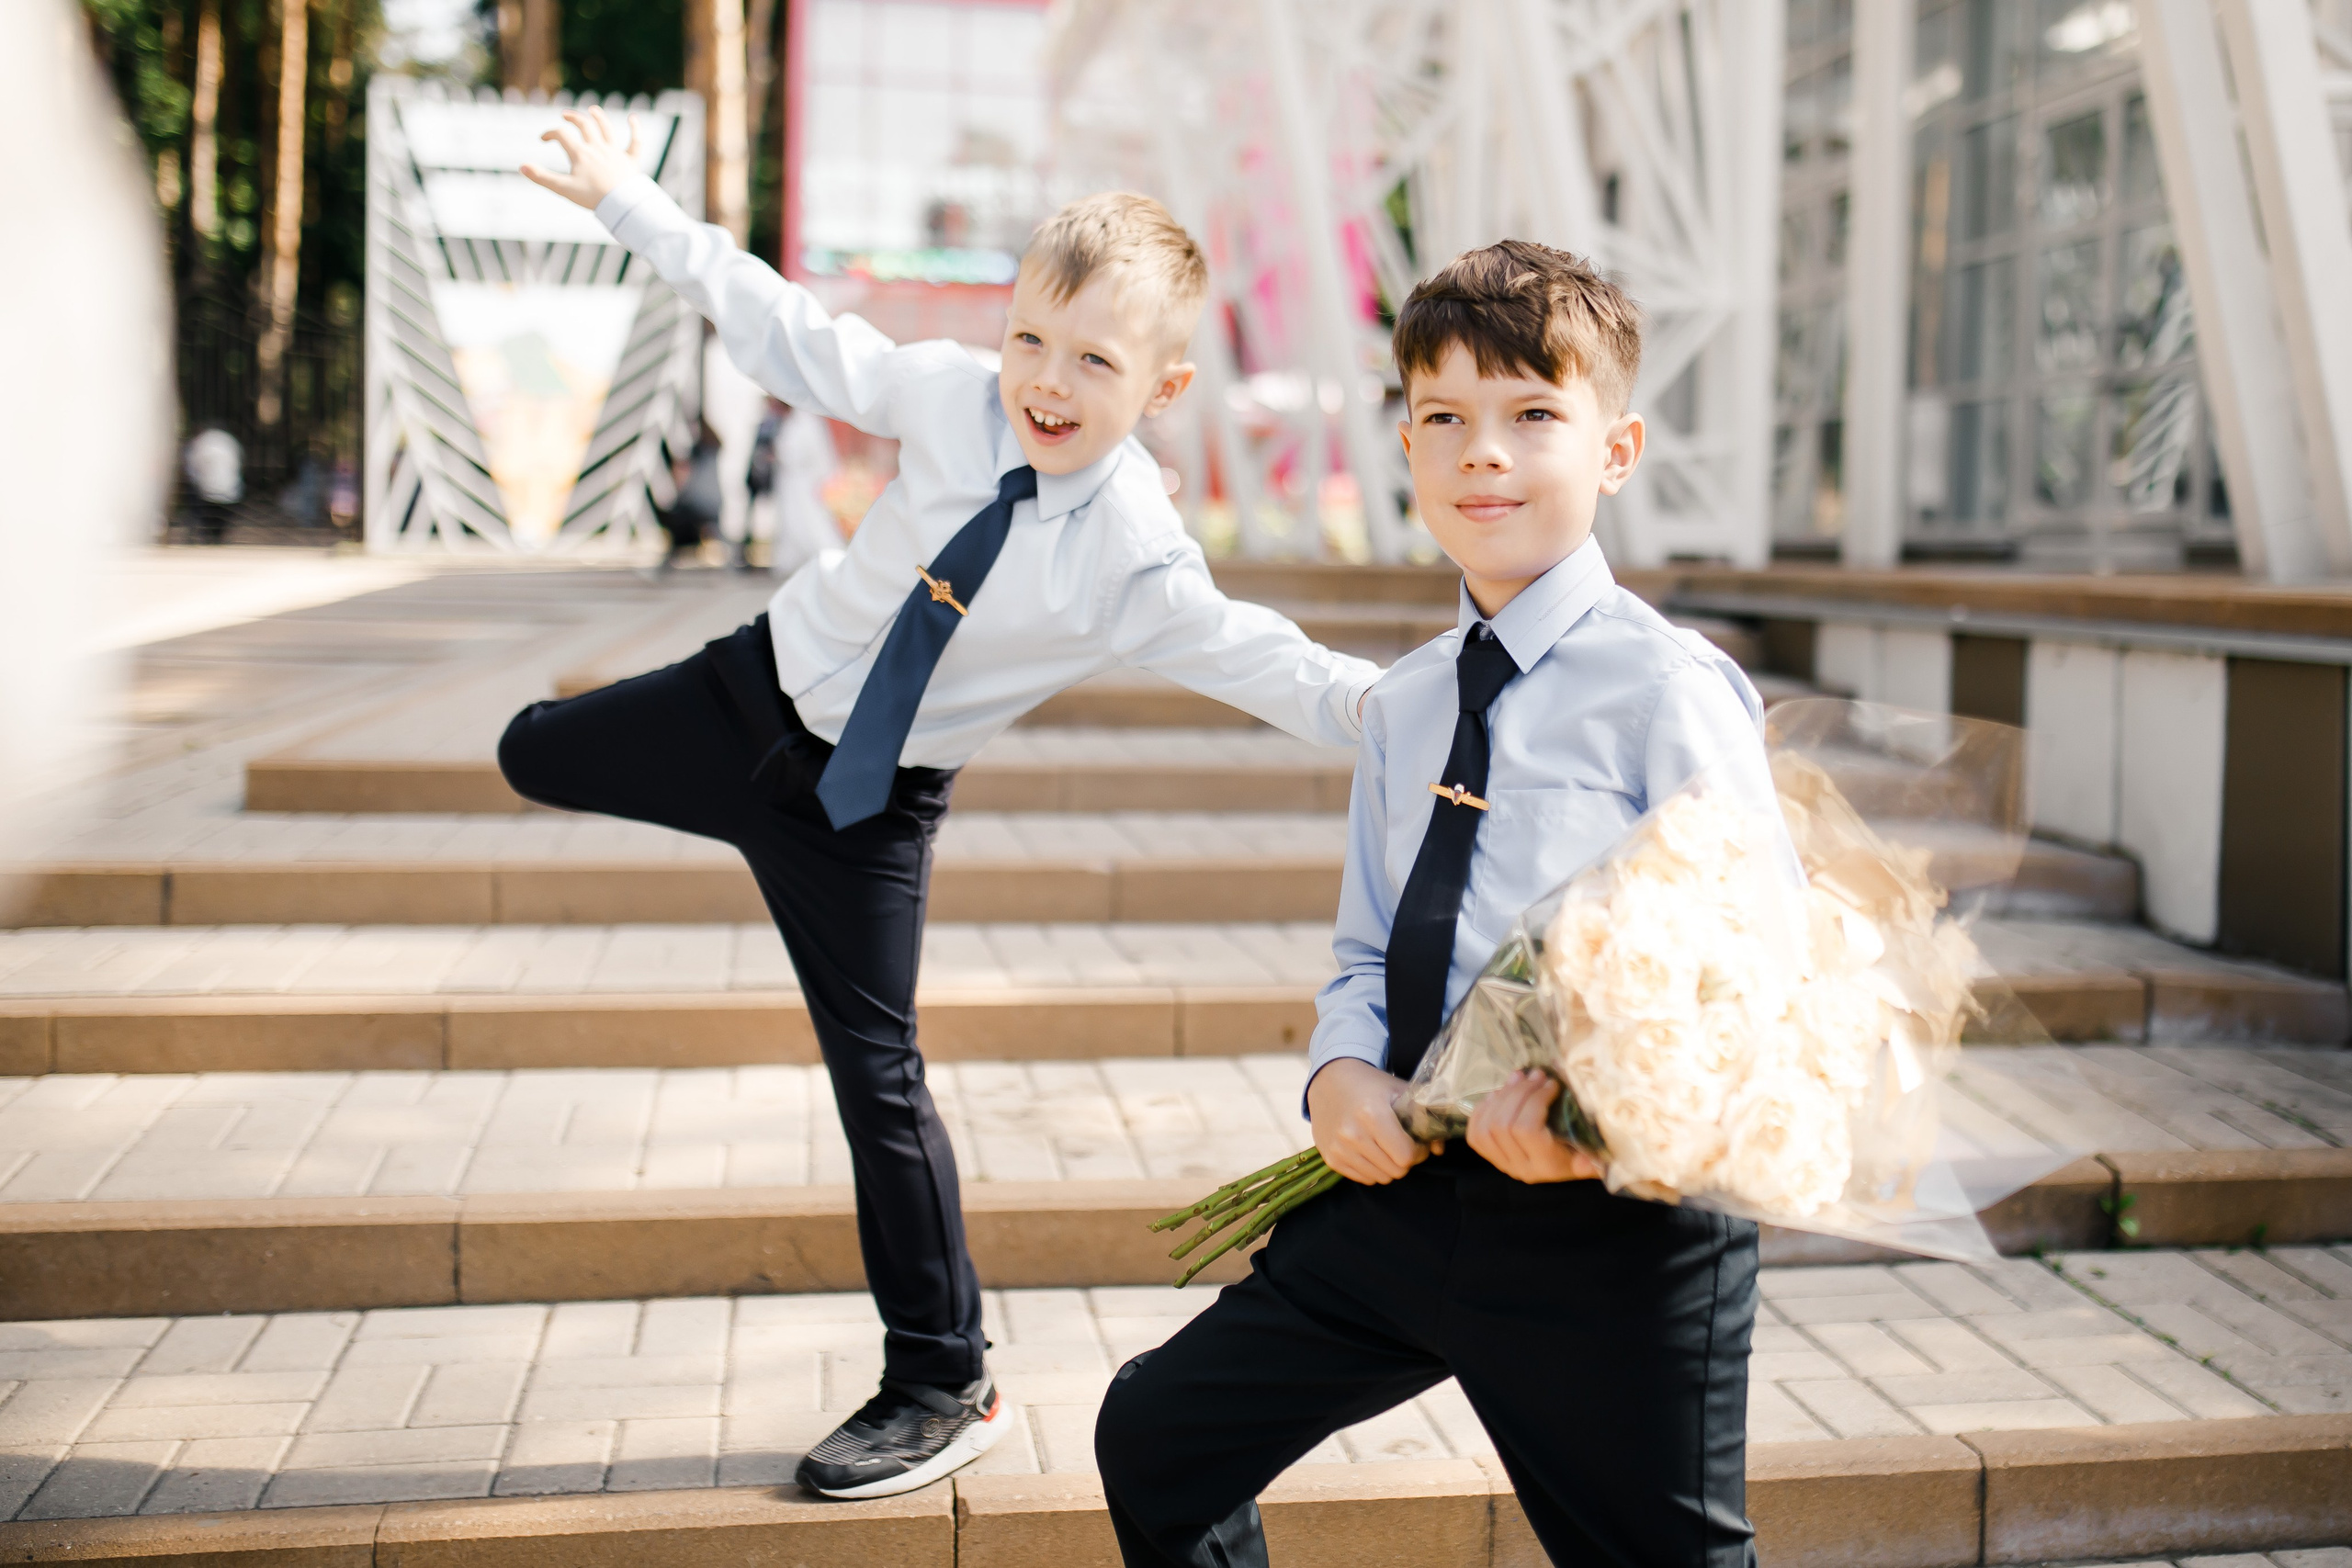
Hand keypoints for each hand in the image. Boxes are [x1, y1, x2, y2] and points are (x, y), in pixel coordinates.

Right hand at [521, 105, 641, 210]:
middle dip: (573, 118)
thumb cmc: (592, 198)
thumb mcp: (564, 189)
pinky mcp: (631, 160)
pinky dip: (635, 129)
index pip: (561, 134)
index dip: (550, 133)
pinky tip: (633, 118)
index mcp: (580, 154)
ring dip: (599, 117)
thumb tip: (522, 167)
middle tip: (565, 116)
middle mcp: (598, 148)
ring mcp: (615, 152)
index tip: (544, 139)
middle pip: (584, 125)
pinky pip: (635, 141)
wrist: (622, 205)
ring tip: (593, 110)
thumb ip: (542, 177)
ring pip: (607, 129)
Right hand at [1308, 1057, 1432, 1184]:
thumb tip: (1439, 1149)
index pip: (1406, 1156)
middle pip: (1395, 1170)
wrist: (1330, 1080)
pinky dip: (1372, 1169)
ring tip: (1386, 1147)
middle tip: (1403, 1145)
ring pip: (1380, 1178)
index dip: (1419, 1152)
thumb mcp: (1400, 1091)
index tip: (1417, 1143)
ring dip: (1389, 1166)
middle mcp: (1352, 1134)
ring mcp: (1339, 1148)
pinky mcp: (1331, 1158)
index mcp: (1372, 1115)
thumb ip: (1426, 1117)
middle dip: (1405, 1160)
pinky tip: (1370, 1150)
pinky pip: (1363, 1178)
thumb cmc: (1371, 1085)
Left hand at [1467, 1071, 1601, 1183]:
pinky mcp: (1492, 1156)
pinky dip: (1483, 1109)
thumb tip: (1589, 1161)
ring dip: (1501, 1096)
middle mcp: (1522, 1167)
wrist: (1568, 1166)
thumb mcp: (1595, 1154)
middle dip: (1518, 1092)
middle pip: (1504, 1124)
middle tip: (1535, 1074)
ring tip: (1518, 1077)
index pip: (1527, 1131)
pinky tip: (1498, 1094)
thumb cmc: (1585, 1151)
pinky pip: (1475, 1133)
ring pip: (1487, 1127)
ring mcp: (1504, 1162)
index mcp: (1548, 1165)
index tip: (1552, 1083)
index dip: (1535, 1100)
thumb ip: (1594, 1158)